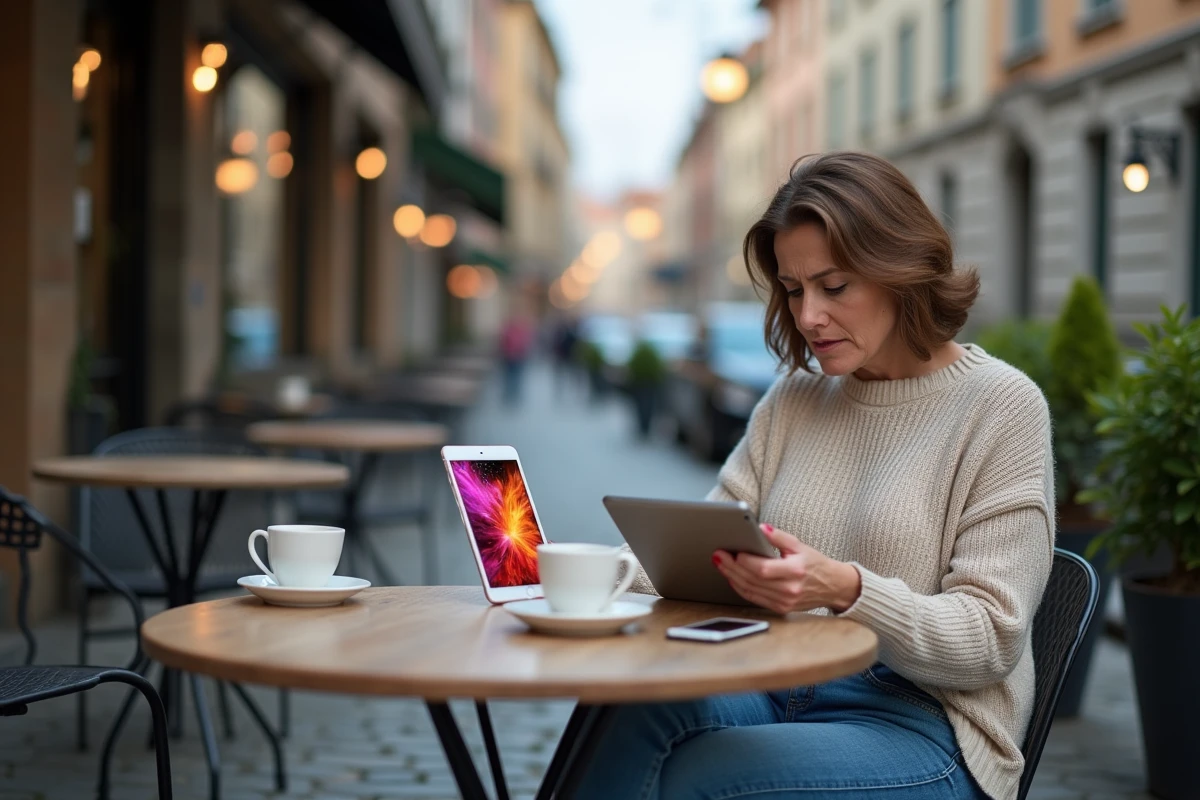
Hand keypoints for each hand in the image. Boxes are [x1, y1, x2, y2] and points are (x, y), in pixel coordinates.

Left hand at [713, 524, 861, 614]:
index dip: (745, 561)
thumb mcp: (800, 545)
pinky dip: (741, 588)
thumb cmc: (815, 563)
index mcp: (796, 571)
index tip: (733, 551)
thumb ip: (779, 537)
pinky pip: (755, 598)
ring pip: (750, 590)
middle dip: (732, 567)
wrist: (833, 586)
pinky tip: (732, 577)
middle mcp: (790, 589)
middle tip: (718, 555)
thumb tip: (760, 528)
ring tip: (721, 564)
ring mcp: (785, 602)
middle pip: (752, 580)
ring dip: (732, 577)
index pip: (763, 568)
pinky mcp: (781, 608)